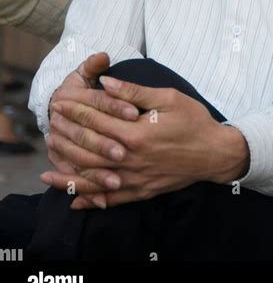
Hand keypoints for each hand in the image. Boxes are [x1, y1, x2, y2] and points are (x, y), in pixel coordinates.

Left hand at [41, 76, 247, 208]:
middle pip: (89, 149)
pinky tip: (75, 200)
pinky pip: (111, 199)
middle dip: (66, 138)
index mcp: (136, 132)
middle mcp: (131, 159)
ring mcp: (136, 178)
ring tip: (47, 173)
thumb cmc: (194, 121)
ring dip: (69, 175)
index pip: (96, 120)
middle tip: (48, 130)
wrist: (216, 153)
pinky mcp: (142, 191)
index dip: (75, 110)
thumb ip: (134, 92)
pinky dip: (91, 200)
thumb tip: (105, 82)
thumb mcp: (168, 97)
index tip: (58, 103)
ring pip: (94, 179)